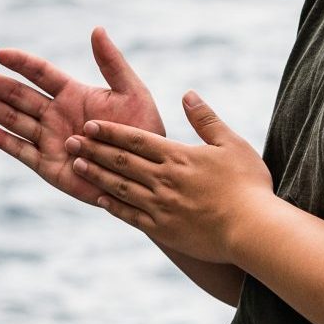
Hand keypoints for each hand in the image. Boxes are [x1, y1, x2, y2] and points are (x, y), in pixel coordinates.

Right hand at [0, 27, 164, 205]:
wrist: (145, 173)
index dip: (21, 63)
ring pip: (14, 119)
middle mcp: (56, 114)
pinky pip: (19, 150)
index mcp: (73, 94)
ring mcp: (49, 139)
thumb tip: (97, 29)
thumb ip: (112, 63)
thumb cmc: (143, 131)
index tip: (1, 54)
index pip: (40, 73)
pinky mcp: (47, 165)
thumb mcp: (132, 92)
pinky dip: (0, 139)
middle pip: (18, 94)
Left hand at [67, 92, 274, 263]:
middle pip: (121, 161)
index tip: (90, 125)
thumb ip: (206, 119)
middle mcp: (163, 180)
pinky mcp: (163, 229)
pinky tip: (100, 199)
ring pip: (120, 187)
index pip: (136, 139)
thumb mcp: (232, 144)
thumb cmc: (248, 186)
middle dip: (94, 149)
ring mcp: (160, 206)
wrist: (253, 230)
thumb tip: (187, 94)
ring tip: (77, 165)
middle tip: (70, 141)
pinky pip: (130, 216)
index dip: (110, 131)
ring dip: (97, 174)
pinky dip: (113, 206)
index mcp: (178, 157)